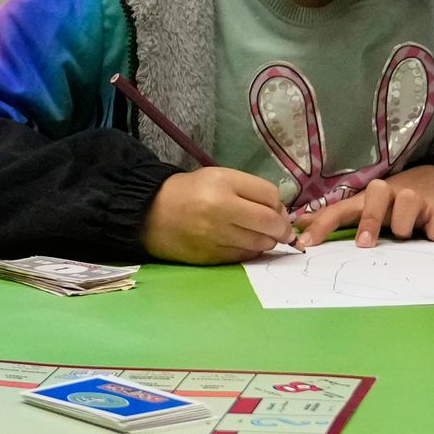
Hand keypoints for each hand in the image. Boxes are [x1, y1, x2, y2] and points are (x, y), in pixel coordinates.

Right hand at [141, 166, 289, 263]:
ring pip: (261, 243)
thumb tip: (280, 213)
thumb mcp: (218, 177)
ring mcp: (216, 236)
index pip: (270, 196)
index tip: (278, 210)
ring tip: (259, 234)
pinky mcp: (211, 256)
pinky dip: (251, 251)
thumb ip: (250, 190)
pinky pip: (244, 256)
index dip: (280, 205)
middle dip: (282, 228)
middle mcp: (221, 209)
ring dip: (268, 241)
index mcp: (223, 184)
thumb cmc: (189, 192)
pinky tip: (243, 243)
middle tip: (282, 230)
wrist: (150, 213)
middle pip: (270, 222)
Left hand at [294, 164, 433, 247]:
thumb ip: (337, 218)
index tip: (306, 243)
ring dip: (405, 226)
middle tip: (364, 244)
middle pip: (376, 194)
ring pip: (408, 204)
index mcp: (369, 199)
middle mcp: (391, 195)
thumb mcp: (367, 208)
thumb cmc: (397, 202)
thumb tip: (299, 225)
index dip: (322, 224)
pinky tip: (433, 234)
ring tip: (408, 236)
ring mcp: (419, 200)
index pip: (340, 209)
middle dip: (370, 219)